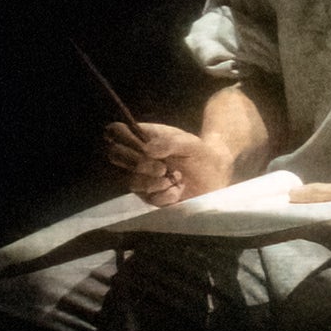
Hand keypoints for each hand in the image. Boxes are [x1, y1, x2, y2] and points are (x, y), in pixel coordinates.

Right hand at [107, 120, 236, 205]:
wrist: (214, 174)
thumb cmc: (199, 152)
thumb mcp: (189, 143)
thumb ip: (170, 143)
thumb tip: (146, 150)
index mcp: (143, 137)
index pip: (115, 132)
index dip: (119, 136)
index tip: (140, 145)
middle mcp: (137, 156)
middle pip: (115, 156)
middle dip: (138, 164)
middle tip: (162, 168)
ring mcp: (141, 177)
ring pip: (132, 182)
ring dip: (154, 182)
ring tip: (175, 178)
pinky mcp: (151, 196)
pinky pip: (149, 198)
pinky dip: (165, 195)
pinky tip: (178, 189)